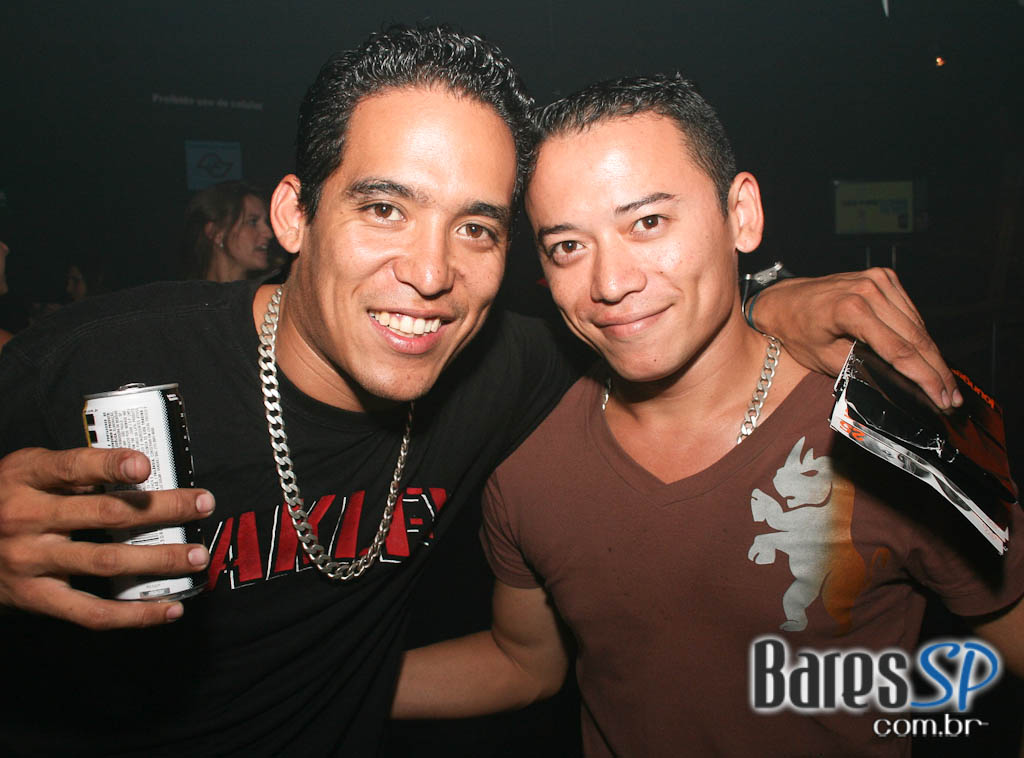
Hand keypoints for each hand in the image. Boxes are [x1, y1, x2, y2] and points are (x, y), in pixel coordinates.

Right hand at [0, 447, 213, 628]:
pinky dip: (135, 614)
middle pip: (104, 514)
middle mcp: (26, 518)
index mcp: (26, 477)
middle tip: (202, 505)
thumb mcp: (27, 471)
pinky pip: (91, 612)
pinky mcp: (35, 598)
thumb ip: (74, 472)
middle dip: (161, 509)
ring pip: (105, 562)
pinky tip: (169, 608)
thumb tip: (141, 471)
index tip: (146, 465)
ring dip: (158, 560)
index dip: (110, 465)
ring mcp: (30, 561)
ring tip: (195, 557)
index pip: (73, 468)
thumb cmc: (5, 498)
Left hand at [752, 268, 961, 409]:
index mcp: (850, 309)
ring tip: (946, 385)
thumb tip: (896, 387)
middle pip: (914, 338)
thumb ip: (860, 369)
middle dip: (936, 372)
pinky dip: (920, 335)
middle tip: (952, 399)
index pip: (899, 350)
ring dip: (933, 356)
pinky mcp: (883, 278)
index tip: (940, 398)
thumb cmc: (797, 331)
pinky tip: (930, 358)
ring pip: (917, 325)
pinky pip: (910, 311)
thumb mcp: (824, 359)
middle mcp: (868, 289)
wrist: (783, 300)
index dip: (924, 377)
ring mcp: (877, 280)